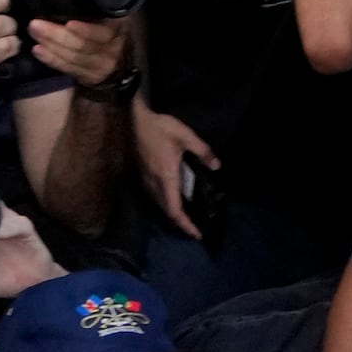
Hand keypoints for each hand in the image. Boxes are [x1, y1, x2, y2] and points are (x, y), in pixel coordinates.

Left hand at [22, 9, 130, 92]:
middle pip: (82, 46)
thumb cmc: (109, 26)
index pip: (100, 33)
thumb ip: (95, 6)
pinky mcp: (89, 77)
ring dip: (50, 46)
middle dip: (56, 35)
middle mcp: (110, 50)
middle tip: (35, 24)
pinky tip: (38, 50)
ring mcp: (100, 66)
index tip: (68, 23)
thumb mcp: (109, 13)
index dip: (85, 30)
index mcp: (116, 29)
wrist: (121, 57)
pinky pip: (69, 69)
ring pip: (73, 58)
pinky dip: (52, 60)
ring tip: (33, 34)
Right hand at [130, 103, 219, 234]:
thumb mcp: (185, 136)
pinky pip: (153, 194)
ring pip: (158, 203)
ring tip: (185, 215)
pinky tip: (172, 196)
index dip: (185, 224)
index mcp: (166, 176)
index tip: (196, 234)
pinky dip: (164, 202)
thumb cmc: (160, 127)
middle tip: (194, 227)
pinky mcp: (142, 172)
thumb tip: (216, 166)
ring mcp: (145, 178)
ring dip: (171, 212)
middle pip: (166, 210)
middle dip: (180, 221)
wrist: (135, 118)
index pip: (174, 209)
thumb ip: (202, 151)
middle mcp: (154, 182)